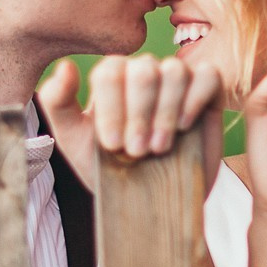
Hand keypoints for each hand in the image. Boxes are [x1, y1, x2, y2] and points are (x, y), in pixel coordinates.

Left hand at [38, 54, 225, 194]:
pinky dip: (194, 100)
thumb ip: (58, 103)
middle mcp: (145, 70)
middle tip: (137, 150)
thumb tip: (65, 67)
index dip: (112, 109)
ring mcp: (178, 78)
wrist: (150, 199)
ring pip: (174, 71)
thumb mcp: (74, 140)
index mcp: (112, 76)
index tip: (112, 145)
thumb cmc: (110, 167)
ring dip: (165, 113)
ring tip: (159, 146)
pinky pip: (207, 76)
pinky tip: (184, 126)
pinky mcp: (208, 90)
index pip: (110, 72)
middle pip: (142, 70)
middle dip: (139, 115)